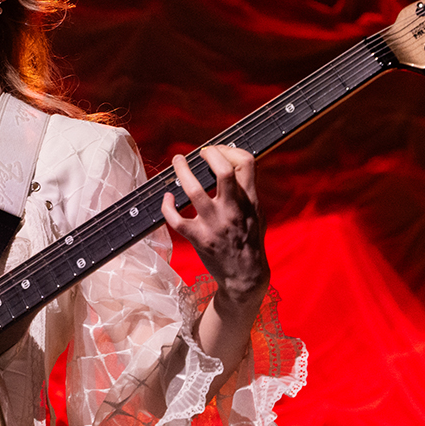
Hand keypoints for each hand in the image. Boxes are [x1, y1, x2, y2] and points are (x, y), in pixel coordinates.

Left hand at [160, 145, 268, 305]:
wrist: (245, 276)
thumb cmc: (250, 240)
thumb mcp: (257, 212)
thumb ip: (247, 190)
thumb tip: (233, 163)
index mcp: (249, 200)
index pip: (246, 162)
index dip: (230, 149)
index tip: (218, 150)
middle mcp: (233, 209)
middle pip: (223, 171)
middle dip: (209, 154)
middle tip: (199, 153)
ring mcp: (215, 224)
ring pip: (194, 191)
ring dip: (182, 171)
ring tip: (177, 161)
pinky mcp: (199, 239)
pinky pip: (176, 219)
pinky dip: (167, 206)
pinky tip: (167, 198)